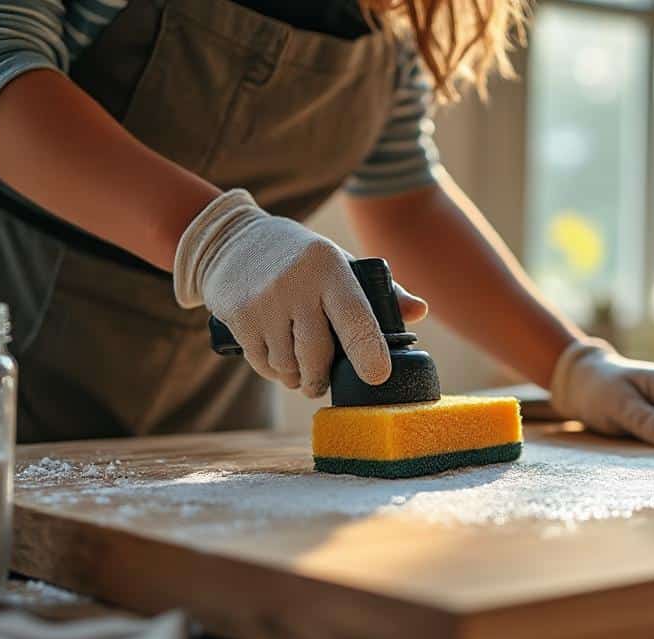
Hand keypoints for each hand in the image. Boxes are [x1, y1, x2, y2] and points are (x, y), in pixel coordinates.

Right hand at [175, 189, 426, 396]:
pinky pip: (262, 363)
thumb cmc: (303, 259)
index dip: (368, 350)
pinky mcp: (237, 316)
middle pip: (317, 354)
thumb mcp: (340, 263)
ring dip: (298, 378)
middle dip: (322, 378)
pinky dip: (274, 372)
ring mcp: (263, 301)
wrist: (233, 240)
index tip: (377, 376)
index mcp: (329, 268)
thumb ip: (382, 291)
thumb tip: (420, 312)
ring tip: (301, 373)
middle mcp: (296, 284)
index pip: (355, 317)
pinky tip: (279, 363)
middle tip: (323, 383)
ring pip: (288, 365)